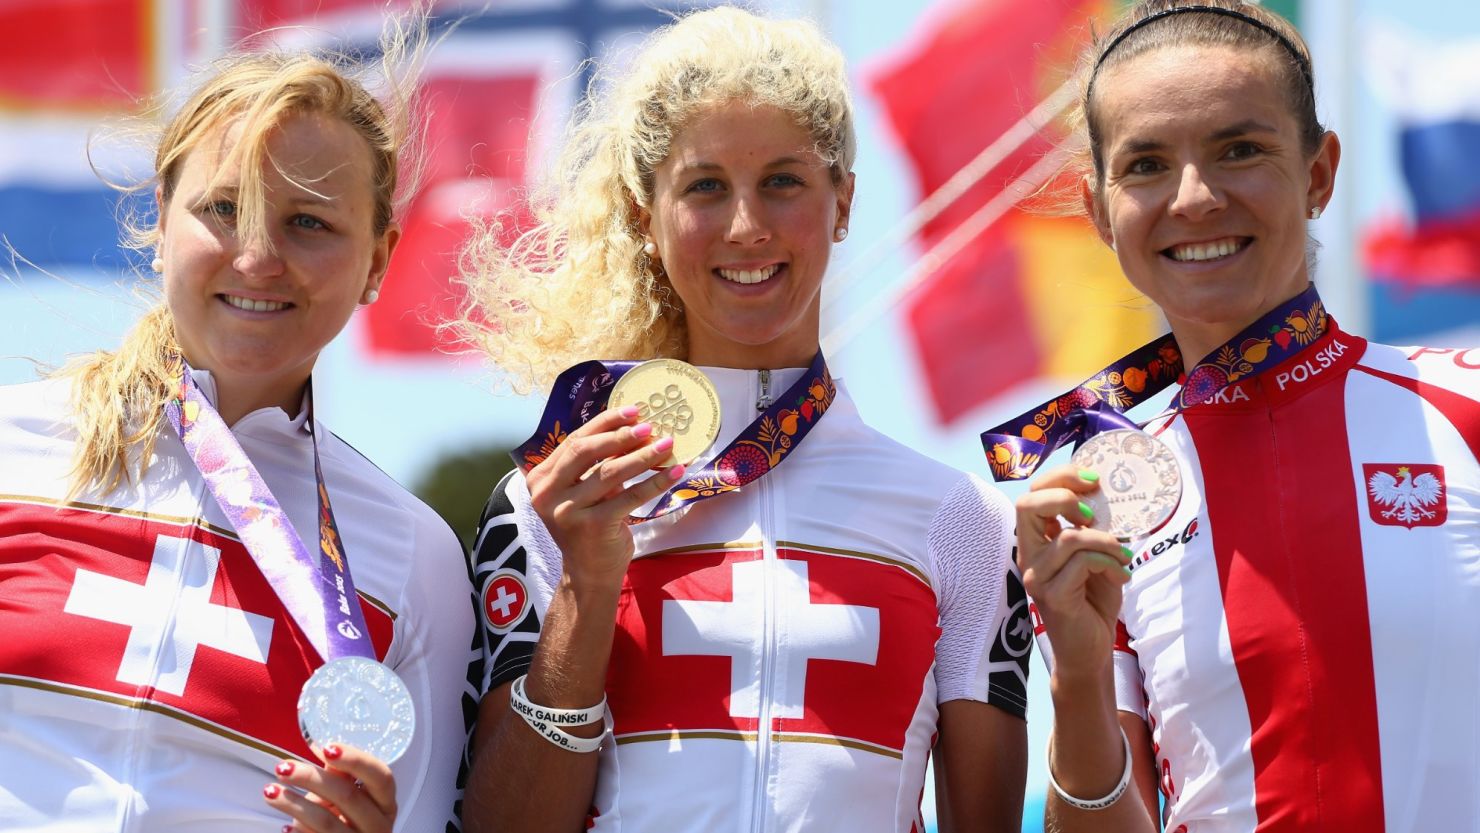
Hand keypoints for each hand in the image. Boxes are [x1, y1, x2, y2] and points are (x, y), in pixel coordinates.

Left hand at [263, 744, 395, 832]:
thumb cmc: (348, 819)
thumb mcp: (348, 797)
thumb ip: (340, 775)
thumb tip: (324, 748)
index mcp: (386, 802)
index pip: (380, 776)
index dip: (356, 760)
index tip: (328, 748)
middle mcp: (378, 824)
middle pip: (348, 796)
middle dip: (312, 778)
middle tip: (284, 768)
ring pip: (326, 821)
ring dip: (294, 804)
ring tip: (271, 791)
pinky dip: (298, 831)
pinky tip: (285, 825)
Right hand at [526, 405, 685, 588]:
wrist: (589, 572)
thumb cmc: (590, 525)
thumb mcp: (585, 491)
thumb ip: (596, 463)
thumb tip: (633, 426)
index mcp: (541, 478)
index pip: (574, 440)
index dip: (605, 422)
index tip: (633, 410)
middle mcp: (546, 494)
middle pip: (586, 451)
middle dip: (620, 435)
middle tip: (649, 426)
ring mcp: (567, 511)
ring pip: (610, 473)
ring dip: (642, 456)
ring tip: (666, 443)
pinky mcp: (591, 527)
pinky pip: (629, 497)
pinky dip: (655, 482)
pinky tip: (674, 472)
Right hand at [1015, 465, 1132, 679]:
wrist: (1089, 651)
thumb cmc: (1092, 602)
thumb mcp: (1095, 557)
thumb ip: (1093, 531)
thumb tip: (1108, 499)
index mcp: (1036, 542)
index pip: (1032, 495)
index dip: (1059, 478)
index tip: (1093, 480)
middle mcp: (1029, 556)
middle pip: (1027, 505)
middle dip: (1065, 495)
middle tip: (1093, 511)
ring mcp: (1037, 576)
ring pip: (1069, 537)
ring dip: (1106, 541)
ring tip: (1123, 555)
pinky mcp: (1053, 596)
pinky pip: (1083, 563)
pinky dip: (1110, 563)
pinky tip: (1122, 574)